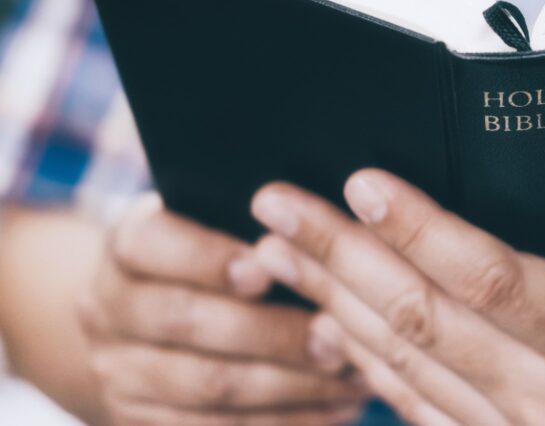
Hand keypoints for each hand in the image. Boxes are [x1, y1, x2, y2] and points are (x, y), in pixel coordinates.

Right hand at [77, 195, 369, 424]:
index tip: (266, 268)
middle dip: (270, 332)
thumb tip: (314, 228)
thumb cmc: (206, 258)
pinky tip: (333, 409)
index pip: (154, 244)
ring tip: (350, 376)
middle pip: (187, 322)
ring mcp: (119, 373)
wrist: (138, 322)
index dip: (208, 258)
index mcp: (127, 246)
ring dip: (289, 384)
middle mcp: (108, 309)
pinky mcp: (141, 422)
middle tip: (337, 336)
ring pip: (207, 384)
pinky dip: (284, 421)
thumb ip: (253, 227)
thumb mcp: (210, 225)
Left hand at [251, 98, 544, 424]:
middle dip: (340, 256)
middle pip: (420, 319)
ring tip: (272, 250)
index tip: (362, 179)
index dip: (421, 228)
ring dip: (331, 303)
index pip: (492, 280)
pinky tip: (322, 318)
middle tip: (273, 203)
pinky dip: (359, 361)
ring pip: (399, 365)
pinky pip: (410, 408)